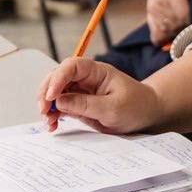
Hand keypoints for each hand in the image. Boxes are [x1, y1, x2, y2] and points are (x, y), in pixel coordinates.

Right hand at [36, 57, 161, 133]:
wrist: (147, 114)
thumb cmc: (136, 106)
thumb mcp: (113, 108)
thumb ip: (85, 104)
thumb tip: (59, 100)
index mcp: (97, 71)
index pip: (71, 66)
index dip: (58, 78)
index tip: (51, 96)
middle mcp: (86, 78)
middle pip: (58, 78)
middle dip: (47, 93)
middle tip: (44, 111)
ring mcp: (81, 91)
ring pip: (56, 93)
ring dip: (48, 105)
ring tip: (49, 122)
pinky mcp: (79, 104)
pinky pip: (61, 106)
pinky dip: (54, 114)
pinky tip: (53, 125)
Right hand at [146, 0, 191, 45]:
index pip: (182, 16)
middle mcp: (159, 4)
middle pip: (174, 26)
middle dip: (186, 30)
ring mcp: (153, 11)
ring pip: (164, 32)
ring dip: (175, 35)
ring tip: (185, 31)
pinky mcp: (149, 15)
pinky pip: (154, 34)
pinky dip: (163, 39)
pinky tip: (172, 36)